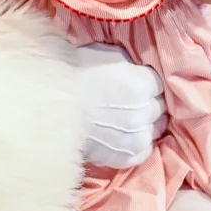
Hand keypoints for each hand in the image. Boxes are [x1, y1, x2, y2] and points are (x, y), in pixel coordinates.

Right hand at [69, 43, 166, 168]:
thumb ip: (128, 63)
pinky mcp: (126, 156)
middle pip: (160, 108)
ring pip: (155, 130)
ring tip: (128, 121)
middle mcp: (145, 111)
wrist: (49, 107)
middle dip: (150, 104)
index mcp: (142, 83)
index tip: (138, 85)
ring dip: (146, 124)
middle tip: (131, 103)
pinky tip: (125, 137)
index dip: (149, 84)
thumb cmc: (73, 75)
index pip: (161, 85)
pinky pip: (144, 151)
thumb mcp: (105, 54)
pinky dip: (137, 144)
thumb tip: (136, 68)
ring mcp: (136, 136)